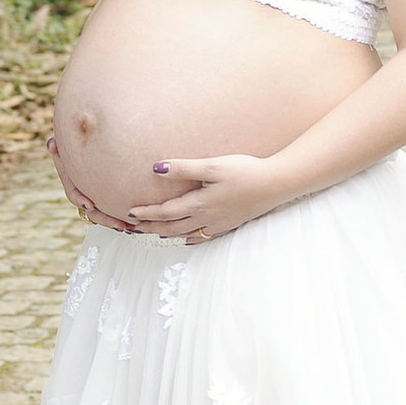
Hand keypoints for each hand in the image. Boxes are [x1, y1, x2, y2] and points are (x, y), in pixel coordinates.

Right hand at [45, 136, 133, 231]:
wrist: (93, 136)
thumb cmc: (78, 136)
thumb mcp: (66, 138)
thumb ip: (58, 142)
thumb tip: (52, 145)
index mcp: (72, 179)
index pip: (73, 192)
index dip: (79, 199)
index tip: (88, 204)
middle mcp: (84, 190)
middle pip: (92, 210)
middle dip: (105, 218)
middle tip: (120, 225)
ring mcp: (96, 194)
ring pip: (104, 212)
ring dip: (116, 221)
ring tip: (130, 227)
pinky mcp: (109, 194)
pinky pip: (115, 207)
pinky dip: (124, 213)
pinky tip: (138, 220)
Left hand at [126, 154, 286, 241]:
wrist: (276, 184)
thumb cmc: (245, 171)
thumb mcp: (212, 165)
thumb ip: (184, 168)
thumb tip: (157, 169)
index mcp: (200, 204)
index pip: (166, 212)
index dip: (146, 214)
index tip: (130, 214)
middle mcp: (207, 218)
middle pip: (172, 228)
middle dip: (152, 228)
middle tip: (134, 229)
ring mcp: (219, 224)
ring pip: (186, 234)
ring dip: (167, 234)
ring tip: (154, 233)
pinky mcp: (230, 224)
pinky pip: (203, 236)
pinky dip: (189, 238)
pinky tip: (187, 238)